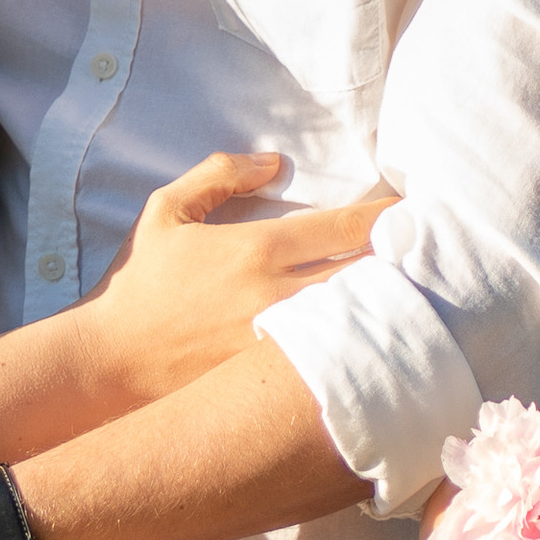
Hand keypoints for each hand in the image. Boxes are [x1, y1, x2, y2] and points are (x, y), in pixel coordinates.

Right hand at [90, 154, 392, 404]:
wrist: (110, 361)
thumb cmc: (138, 282)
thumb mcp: (165, 211)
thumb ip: (218, 175)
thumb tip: (272, 162)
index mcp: (256, 249)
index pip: (344, 227)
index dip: (387, 217)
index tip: (413, 210)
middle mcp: (276, 295)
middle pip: (365, 275)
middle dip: (401, 261)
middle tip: (429, 249)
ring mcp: (279, 341)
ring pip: (355, 318)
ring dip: (387, 303)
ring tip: (418, 291)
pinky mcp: (274, 376)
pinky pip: (331, 354)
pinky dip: (358, 341)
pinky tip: (378, 336)